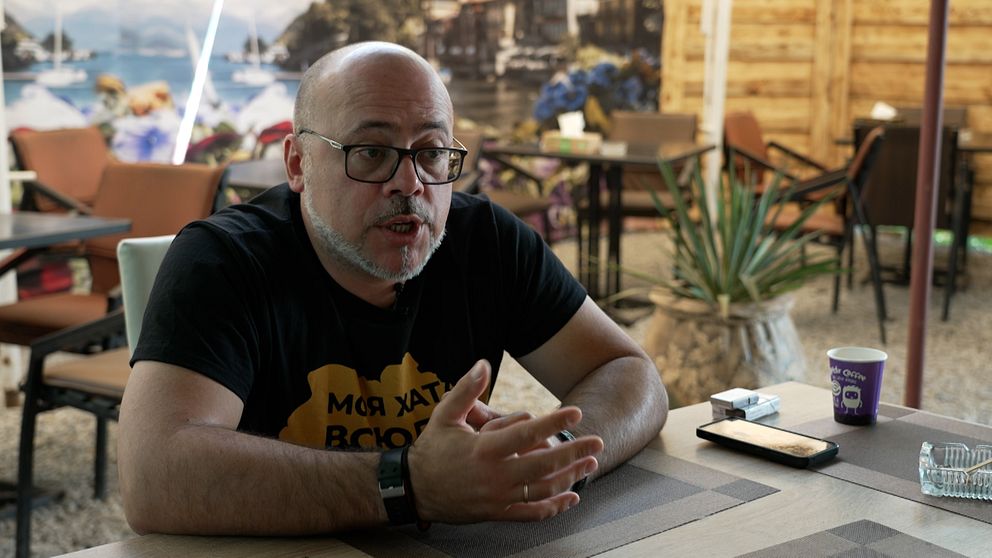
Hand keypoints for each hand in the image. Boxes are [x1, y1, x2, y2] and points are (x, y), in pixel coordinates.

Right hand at [408, 360, 603, 523]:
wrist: (414, 489)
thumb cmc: (431, 449)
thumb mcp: (445, 414)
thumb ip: (467, 389)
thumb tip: (483, 363)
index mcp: (484, 449)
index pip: (527, 434)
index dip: (554, 422)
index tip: (575, 412)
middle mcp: (495, 476)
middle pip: (544, 465)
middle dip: (574, 452)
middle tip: (596, 441)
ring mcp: (498, 497)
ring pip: (543, 489)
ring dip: (571, 477)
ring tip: (590, 464)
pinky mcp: (498, 512)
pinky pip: (532, 513)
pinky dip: (555, 507)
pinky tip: (572, 497)